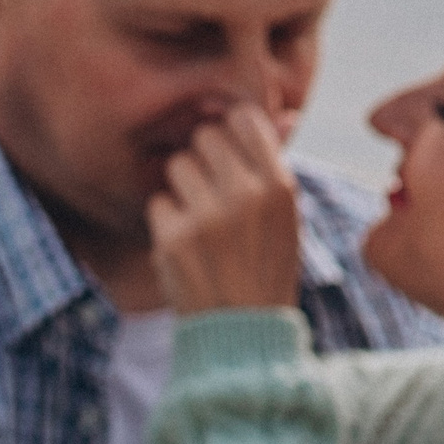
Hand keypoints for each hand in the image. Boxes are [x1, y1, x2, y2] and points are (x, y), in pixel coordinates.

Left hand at [143, 102, 303, 313]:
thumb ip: (274, 165)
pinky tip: (185, 244)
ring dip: (181, 188)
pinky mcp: (174, 238)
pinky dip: (166, 220)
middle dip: (202, 158)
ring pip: (177, 165)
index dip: (229, 129)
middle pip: (204, 135)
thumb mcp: (285, 216)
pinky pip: (157, 201)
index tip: (226, 151)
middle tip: (210, 192)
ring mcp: (208, 216)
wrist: (244, 330)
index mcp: (279, 185)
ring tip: (199, 219)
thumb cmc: (263, 265)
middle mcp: (246, 194)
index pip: (244, 118)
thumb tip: (284, 113)